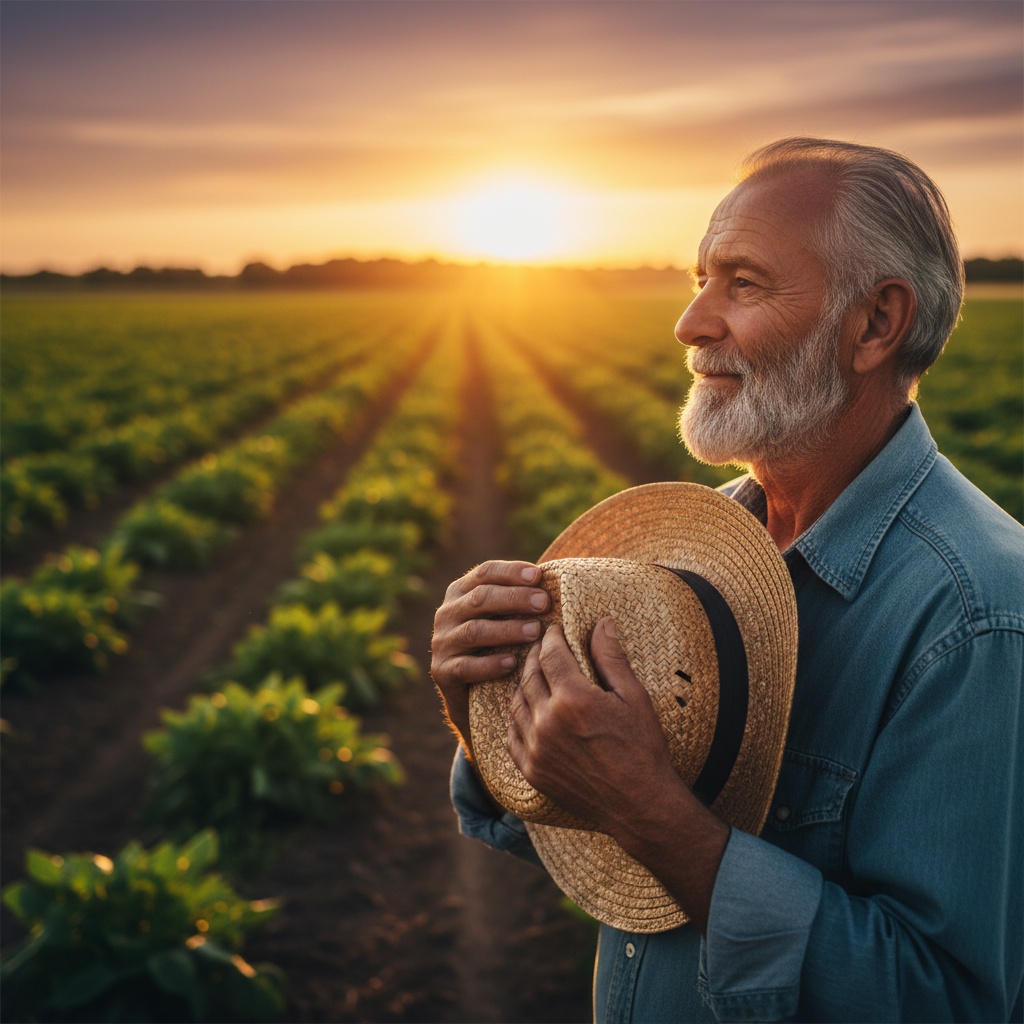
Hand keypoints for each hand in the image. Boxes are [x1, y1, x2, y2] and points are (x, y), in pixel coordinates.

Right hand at [430, 560, 549, 753]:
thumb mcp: (505, 616)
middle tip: (544, 603)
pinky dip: (489, 664)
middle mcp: (447, 613)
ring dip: (507, 630)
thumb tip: (556, 579)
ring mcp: (442, 642)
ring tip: (535, 632)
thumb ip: (520, 597)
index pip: (485, 572)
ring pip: (474, 631)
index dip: (511, 572)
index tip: (538, 575)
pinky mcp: (442, 671)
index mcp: (461, 591)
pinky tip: (512, 663)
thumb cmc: (498, 645)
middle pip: (480, 598)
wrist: (472, 694)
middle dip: (515, 599)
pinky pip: (466, 666)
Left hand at [506, 617, 675, 831]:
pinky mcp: (531, 770)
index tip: (555, 629)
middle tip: (544, 647)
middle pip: (529, 675)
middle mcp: (547, 722)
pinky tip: (527, 709)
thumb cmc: (643, 748)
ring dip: (524, 684)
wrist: (640, 805)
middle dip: (536, 656)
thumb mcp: (633, 697)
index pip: (550, 654)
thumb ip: (611, 658)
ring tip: (536, 675)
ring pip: (516, 703)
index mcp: (574, 699)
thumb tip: (601, 623)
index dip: (551, 638)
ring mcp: (536, 749)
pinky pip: (512, 735)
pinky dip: (516, 716)